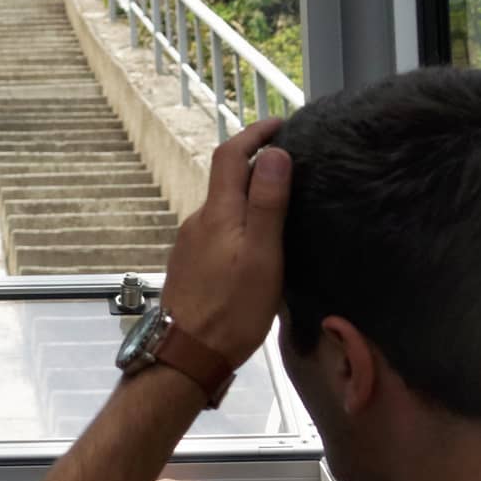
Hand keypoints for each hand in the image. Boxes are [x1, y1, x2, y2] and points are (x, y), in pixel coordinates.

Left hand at [160, 118, 289, 363]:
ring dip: (248, 194)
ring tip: (282, 201)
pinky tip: (257, 241)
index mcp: (217, 213)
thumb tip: (274, 153)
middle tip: (291, 162)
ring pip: (223, 206)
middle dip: (255, 163)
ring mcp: (191, 244)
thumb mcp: (261, 255)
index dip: (254, 133)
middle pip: (226, 178)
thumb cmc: (231, 310)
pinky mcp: (192, 265)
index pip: (230, 154)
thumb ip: (266, 203)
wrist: (188, 356)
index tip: (281, 124)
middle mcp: (198, 221)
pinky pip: (218, 230)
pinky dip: (239, 221)